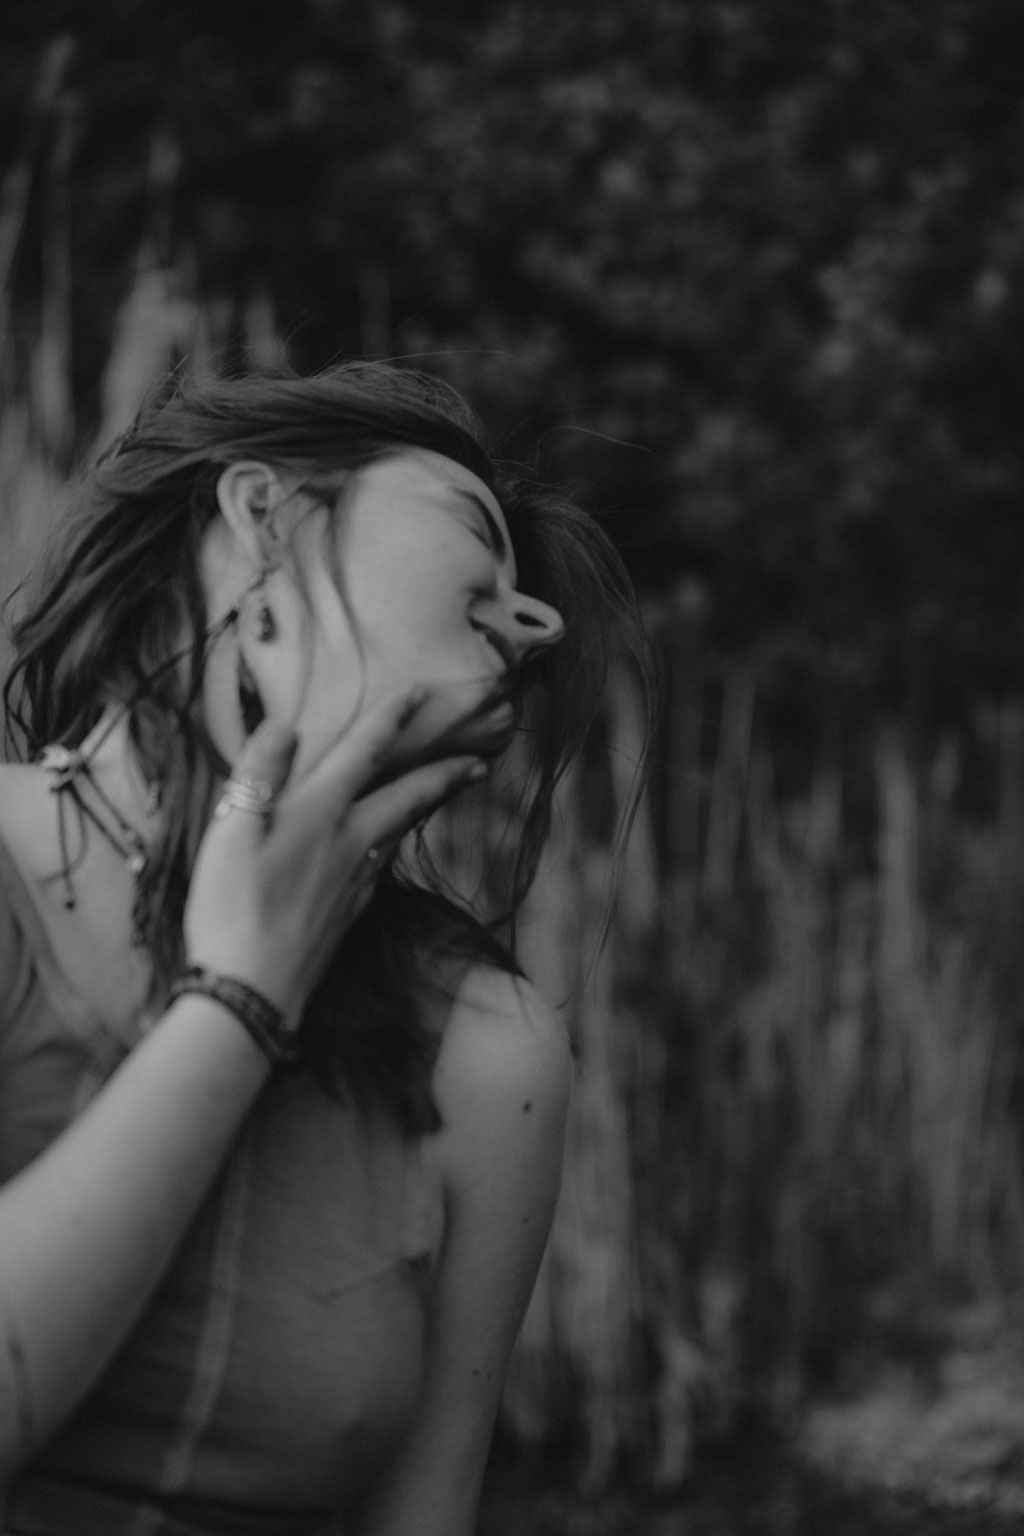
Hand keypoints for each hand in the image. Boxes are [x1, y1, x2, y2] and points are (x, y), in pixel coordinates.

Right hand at [183, 688, 484, 1022]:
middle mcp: (349, 842)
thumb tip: (286, 725)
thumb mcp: (231, 830)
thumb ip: (260, 773)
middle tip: (480, 761)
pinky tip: (389, 848)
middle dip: (444, 774)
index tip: (424, 693)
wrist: (253, 991)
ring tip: (446, 793)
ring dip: (428, 807)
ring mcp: (355, 882)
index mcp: (320, 813)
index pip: (363, 752)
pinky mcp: (350, 913)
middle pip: (407, 797)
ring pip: (401, 831)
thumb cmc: (233, 909)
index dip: (393, 717)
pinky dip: (397, 842)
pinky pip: (384, 863)